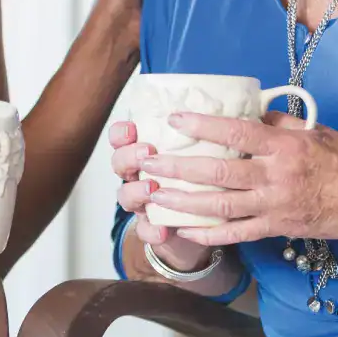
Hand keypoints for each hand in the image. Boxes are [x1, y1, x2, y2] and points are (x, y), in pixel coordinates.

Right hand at [110, 120, 212, 272]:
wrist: (196, 224)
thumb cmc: (195, 178)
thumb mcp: (195, 151)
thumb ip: (197, 133)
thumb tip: (218, 105)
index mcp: (144, 152)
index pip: (121, 137)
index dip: (121, 132)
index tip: (133, 128)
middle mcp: (137, 176)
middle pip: (119, 163)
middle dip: (128, 156)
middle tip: (147, 153)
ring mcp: (141, 203)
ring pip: (125, 196)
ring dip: (136, 190)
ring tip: (151, 188)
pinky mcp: (151, 229)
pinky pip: (144, 231)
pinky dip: (151, 230)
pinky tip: (162, 230)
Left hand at [142, 111, 337, 247]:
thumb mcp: (313, 130)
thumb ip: (276, 122)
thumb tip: (244, 111)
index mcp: (285, 147)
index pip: (237, 134)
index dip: (203, 126)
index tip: (174, 120)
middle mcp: (276, 178)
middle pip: (220, 173)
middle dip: (180, 169)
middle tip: (149, 163)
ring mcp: (275, 207)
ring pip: (222, 207)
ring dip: (185, 203)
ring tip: (155, 196)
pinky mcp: (277, 229)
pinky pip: (238, 234)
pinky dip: (210, 234)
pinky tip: (185, 229)